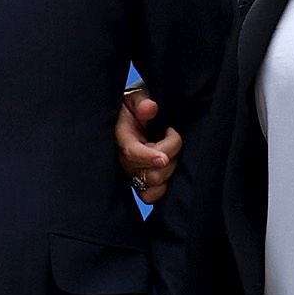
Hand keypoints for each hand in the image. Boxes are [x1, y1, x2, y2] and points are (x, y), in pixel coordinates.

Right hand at [116, 86, 182, 204]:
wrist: (127, 119)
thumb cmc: (132, 109)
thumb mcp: (135, 98)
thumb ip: (142, 102)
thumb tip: (150, 108)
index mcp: (121, 138)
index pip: (131, 153)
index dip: (148, 157)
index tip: (164, 157)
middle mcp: (124, 160)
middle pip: (149, 172)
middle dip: (169, 155)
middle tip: (172, 135)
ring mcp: (131, 173)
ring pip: (154, 183)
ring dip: (170, 168)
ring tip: (170, 151)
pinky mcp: (138, 183)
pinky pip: (150, 196)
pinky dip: (162, 188)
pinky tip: (167, 170)